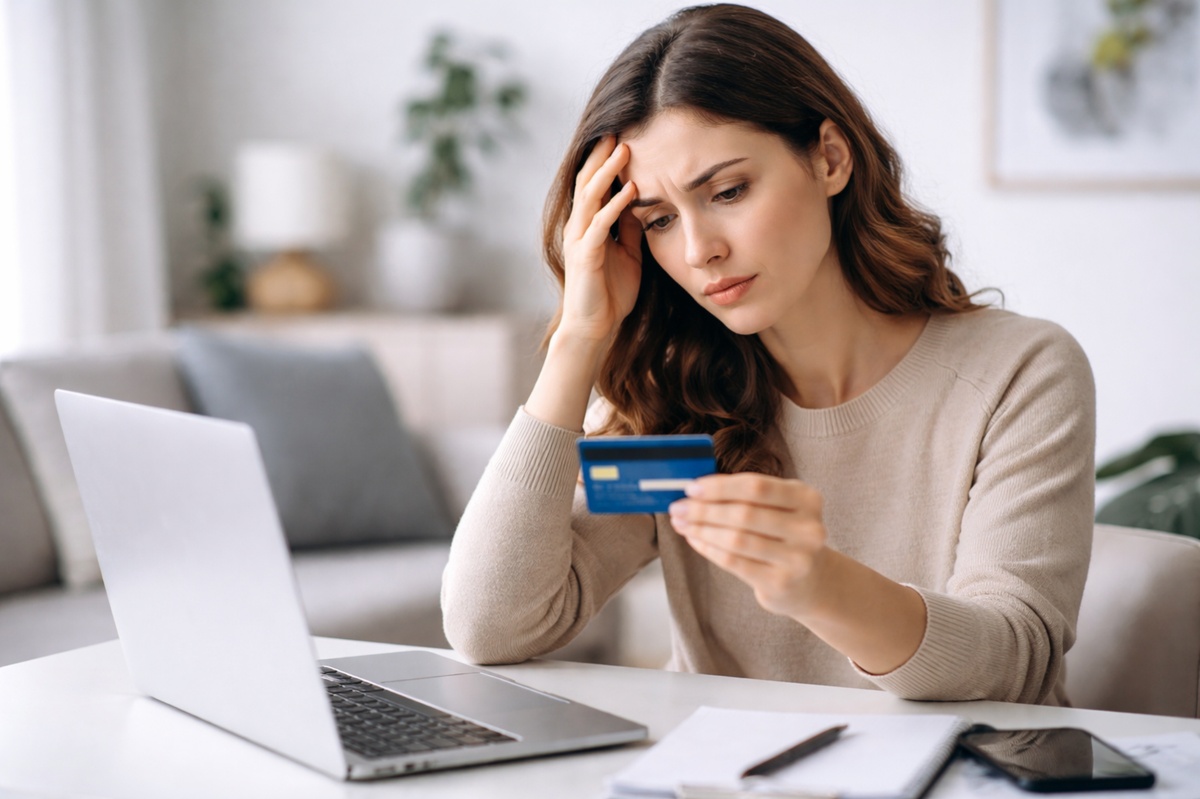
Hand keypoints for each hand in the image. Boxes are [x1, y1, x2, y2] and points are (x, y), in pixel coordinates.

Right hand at [558, 136, 643, 344]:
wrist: (596, 327)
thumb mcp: (628, 254)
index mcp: (588, 226)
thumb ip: (629, 229)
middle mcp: (578, 228)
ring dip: (608, 173)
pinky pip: (599, 226)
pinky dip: (615, 206)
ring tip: (623, 150)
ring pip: (590, 198)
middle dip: (602, 157)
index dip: (605, 162)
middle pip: (587, 183)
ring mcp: (579, 241)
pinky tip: (631, 191)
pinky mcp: (585, 257)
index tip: (622, 137)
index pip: (594, 185)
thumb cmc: (611, 293)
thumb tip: (640, 204)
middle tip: (618, 130)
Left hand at [669, 474, 828, 618]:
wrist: (810, 581)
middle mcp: (808, 528)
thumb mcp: (777, 508)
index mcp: (807, 498)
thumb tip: (695, 490)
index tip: (691, 488)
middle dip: (704, 509)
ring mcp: (798, 558)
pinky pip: (734, 562)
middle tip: (678, 508)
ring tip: (682, 524)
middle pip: (744, 513)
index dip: (720, 486)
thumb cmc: (782, 535)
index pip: (756, 486)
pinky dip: (709, 549)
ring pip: (736, 539)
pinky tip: (695, 541)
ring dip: (702, 529)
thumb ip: (744, 496)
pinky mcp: (781, 582)